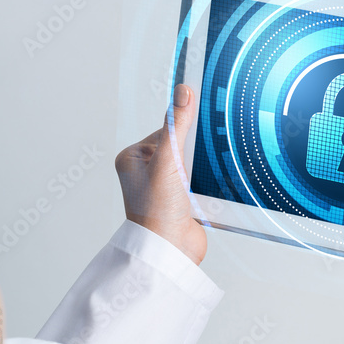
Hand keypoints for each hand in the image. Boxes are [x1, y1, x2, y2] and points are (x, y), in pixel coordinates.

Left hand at [115, 84, 206, 264]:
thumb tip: (184, 92)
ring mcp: (166, 187)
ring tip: (200, 179)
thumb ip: (177, 126)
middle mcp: (147, 172)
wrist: (171, 251)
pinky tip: (209, 188)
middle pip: (181, 145)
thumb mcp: (168, 162)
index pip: (164, 129)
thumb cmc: (156, 213)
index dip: (183, 127)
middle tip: (198, 160)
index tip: (201, 117)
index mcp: (133, 159)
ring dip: (203, 168)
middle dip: (195, 151)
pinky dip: (209, 182)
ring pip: (194, 163)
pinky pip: (202, 180)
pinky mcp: (184, 200)